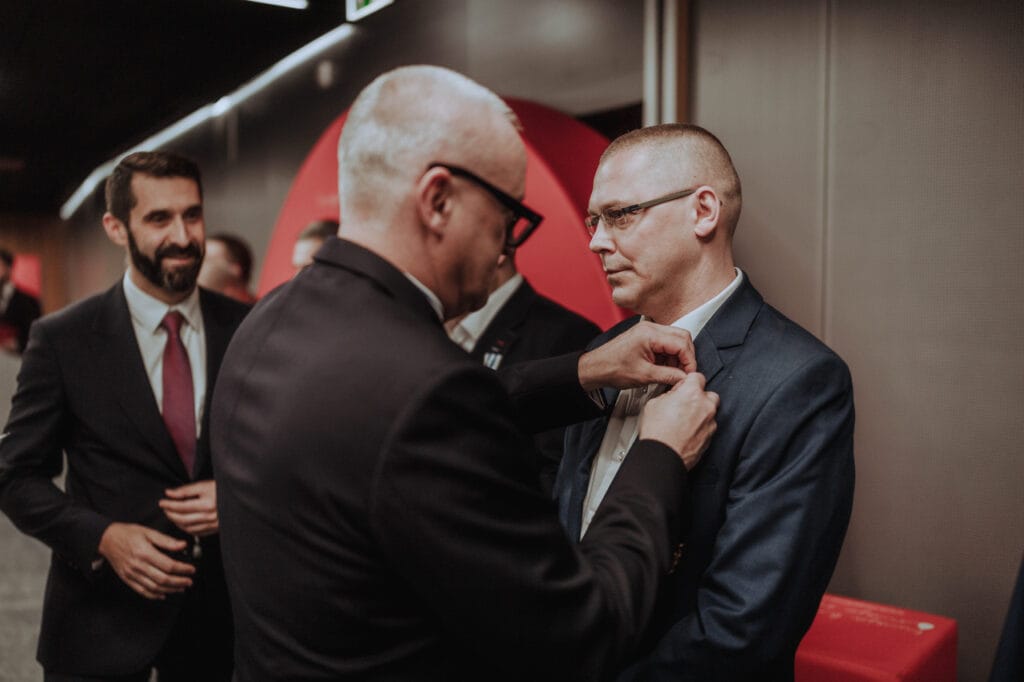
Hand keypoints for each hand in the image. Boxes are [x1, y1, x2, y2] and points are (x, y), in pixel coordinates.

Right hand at [98, 522, 194, 599]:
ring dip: (170, 590)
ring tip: (181, 588)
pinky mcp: (127, 579)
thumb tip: (183, 545)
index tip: (191, 569)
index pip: (168, 565)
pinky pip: (142, 591)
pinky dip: (154, 595)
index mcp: (145, 553)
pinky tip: (163, 594)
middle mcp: (138, 565)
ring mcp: (132, 574)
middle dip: (179, 582)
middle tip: (189, 581)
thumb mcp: (148, 532)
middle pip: (163, 579)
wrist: (107, 539)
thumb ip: (166, 540)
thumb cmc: (128, 534)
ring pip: (154, 587)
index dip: (182, 569)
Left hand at [159, 480, 218, 535]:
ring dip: (177, 522)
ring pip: (188, 528)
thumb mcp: (204, 485)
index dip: (169, 504)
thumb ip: (186, 490)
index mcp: (207, 504)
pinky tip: (184, 523)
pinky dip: (187, 529)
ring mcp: (213, 525)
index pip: (181, 507)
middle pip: (182, 519)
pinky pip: (196, 533)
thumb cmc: (222, 488)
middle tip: (165, 508)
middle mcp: (210, 516)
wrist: (239, 496)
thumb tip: (169, 493)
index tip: (162, 502)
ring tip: (172, 515)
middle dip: (170, 514)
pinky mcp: (215, 529)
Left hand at [578, 321, 696, 390]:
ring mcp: (648, 330)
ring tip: (672, 373)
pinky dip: (669, 355)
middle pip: (682, 337)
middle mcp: (650, 328)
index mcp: (650, 334)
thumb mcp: (644, 375)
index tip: (689, 374)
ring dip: (677, 357)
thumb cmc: (613, 368)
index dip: (689, 360)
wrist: (596, 367)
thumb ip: (668, 375)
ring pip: (675, 340)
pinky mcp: (645, 336)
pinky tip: (664, 368)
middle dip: (686, 356)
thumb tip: (685, 378)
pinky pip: (665, 342)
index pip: (682, 343)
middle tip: (684, 373)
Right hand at [639, 372, 718, 469]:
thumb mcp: (654, 403)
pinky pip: (709, 426)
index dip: (688, 382)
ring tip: (685, 419)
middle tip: (685, 403)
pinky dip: (701, 426)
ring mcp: (710, 422)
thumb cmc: (658, 433)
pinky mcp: (711, 437)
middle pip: (709, 393)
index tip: (684, 387)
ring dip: (701, 412)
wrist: (663, 456)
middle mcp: (705, 406)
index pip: (697, 376)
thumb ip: (669, 395)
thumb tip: (673, 395)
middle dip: (699, 397)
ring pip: (711, 411)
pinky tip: (687, 431)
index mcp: (692, 393)